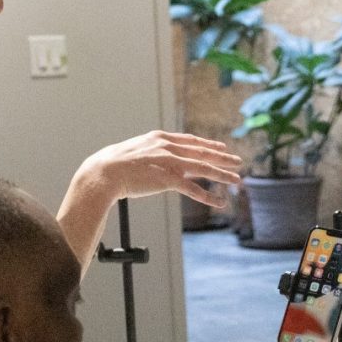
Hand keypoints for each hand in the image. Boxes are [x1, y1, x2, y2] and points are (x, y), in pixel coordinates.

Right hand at [77, 131, 242, 208]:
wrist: (103, 172)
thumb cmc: (114, 164)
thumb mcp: (137, 151)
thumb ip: (151, 153)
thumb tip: (156, 159)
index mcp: (161, 138)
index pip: (191, 141)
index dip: (209, 144)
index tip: (222, 147)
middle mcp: (168, 148)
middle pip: (202, 152)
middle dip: (223, 157)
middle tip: (238, 161)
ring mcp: (169, 163)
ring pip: (203, 168)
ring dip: (223, 174)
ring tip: (237, 180)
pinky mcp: (168, 180)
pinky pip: (194, 190)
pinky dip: (209, 197)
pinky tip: (221, 202)